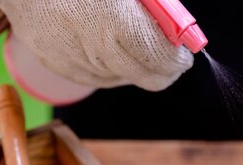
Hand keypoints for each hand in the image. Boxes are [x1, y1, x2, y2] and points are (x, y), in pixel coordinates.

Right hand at [0, 0, 193, 90]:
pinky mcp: (59, 66)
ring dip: (134, 66)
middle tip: (170, 59)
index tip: (184, 54)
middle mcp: (97, 48)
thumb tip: (178, 28)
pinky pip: (97, 78)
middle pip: (147, 78)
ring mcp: (76, 61)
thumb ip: (153, 9)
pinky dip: (108, 67)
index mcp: (116, 21)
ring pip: (123, 78)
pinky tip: (104, 46)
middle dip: (164, 70)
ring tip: (129, 42)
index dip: (178, 59)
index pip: (162, 59)